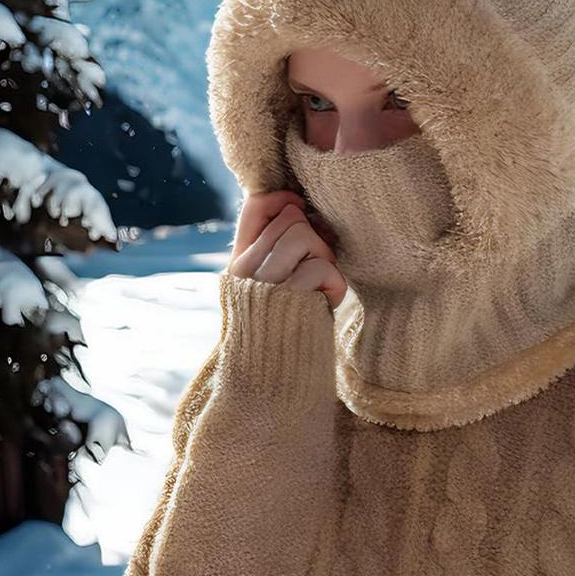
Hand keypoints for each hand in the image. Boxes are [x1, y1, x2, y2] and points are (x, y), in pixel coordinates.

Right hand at [227, 190, 347, 310]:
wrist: (278, 372)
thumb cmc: (285, 322)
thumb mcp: (274, 281)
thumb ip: (277, 243)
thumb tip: (297, 204)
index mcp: (240, 261)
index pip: (258, 205)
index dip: (288, 203)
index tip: (303, 217)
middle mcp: (245, 269)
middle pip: (291, 218)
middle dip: (314, 239)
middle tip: (313, 271)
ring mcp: (265, 283)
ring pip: (304, 235)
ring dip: (324, 259)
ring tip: (317, 286)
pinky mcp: (289, 298)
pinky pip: (321, 267)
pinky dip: (334, 284)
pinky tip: (323, 302)